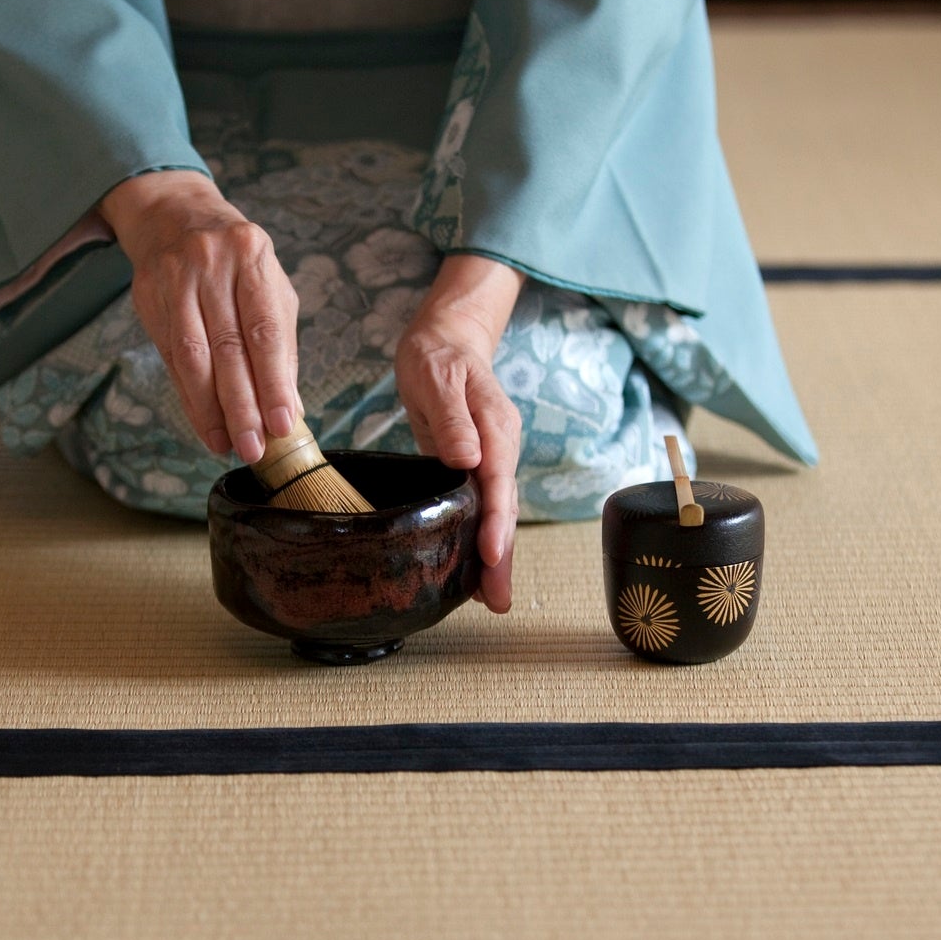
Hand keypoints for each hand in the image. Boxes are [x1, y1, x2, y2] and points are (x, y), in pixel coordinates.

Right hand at [100, 169, 300, 464]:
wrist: (174, 215)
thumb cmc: (236, 260)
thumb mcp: (269, 285)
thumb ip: (281, 344)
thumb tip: (290, 406)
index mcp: (251, 257)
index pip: (265, 329)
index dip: (273, 381)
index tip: (282, 423)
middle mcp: (211, 265)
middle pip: (228, 348)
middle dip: (242, 406)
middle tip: (254, 448)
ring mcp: (175, 280)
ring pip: (193, 357)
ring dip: (210, 409)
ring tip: (227, 444)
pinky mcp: (149, 298)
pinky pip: (171, 358)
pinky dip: (189, 397)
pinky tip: (204, 424)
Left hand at [395, 254, 522, 613]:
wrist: (446, 339)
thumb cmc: (436, 356)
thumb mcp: (436, 378)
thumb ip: (453, 419)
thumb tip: (468, 459)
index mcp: (495, 427)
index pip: (498, 482)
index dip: (495, 521)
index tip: (489, 554)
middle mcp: (500, 447)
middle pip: (504, 508)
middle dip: (502, 555)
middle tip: (498, 601)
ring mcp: (491, 458)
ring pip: (496, 513)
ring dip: (495, 555)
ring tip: (490, 599)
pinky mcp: (476, 466)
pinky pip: (482, 506)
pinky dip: (481, 537)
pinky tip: (475, 568)